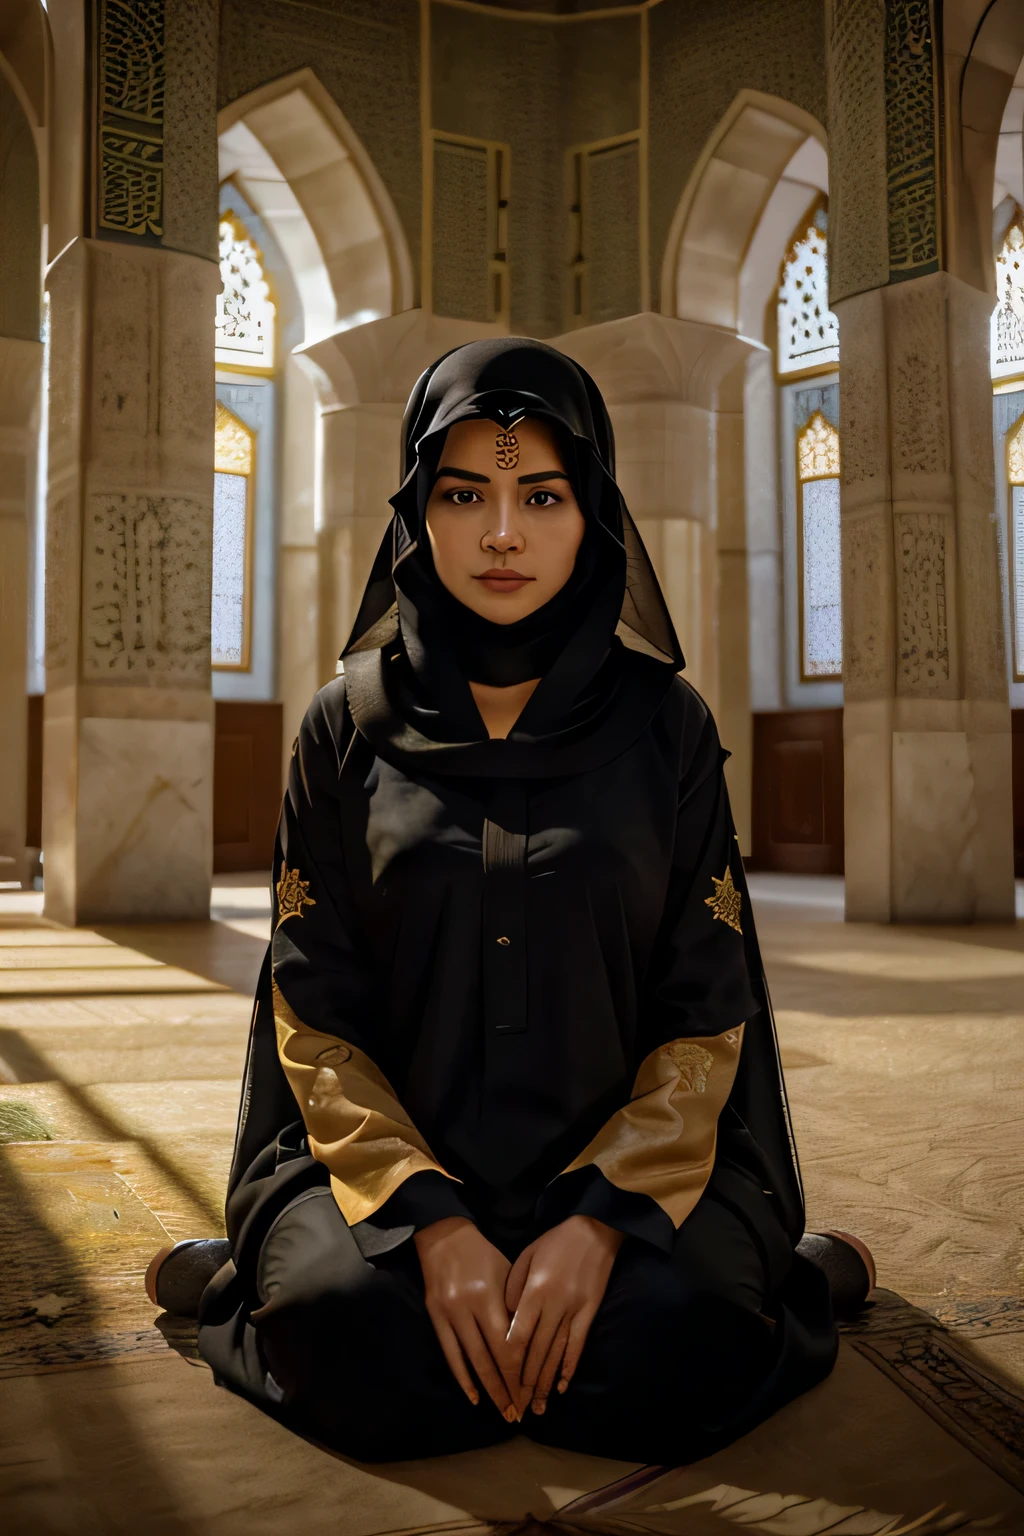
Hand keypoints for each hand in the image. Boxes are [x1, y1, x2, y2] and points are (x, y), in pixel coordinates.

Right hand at [414, 1217, 522, 1419]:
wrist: (445, 1236)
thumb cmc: (484, 1254)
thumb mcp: (507, 1275)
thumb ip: (514, 1309)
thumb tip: (526, 1347)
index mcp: (489, 1297)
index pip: (507, 1345)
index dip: (518, 1373)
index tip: (529, 1393)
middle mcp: (468, 1308)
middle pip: (490, 1358)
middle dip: (506, 1388)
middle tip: (518, 1413)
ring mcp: (449, 1314)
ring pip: (471, 1361)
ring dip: (487, 1389)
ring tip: (501, 1410)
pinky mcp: (434, 1316)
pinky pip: (450, 1353)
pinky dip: (462, 1377)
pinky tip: (473, 1396)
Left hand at [505, 1215, 623, 1416]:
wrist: (595, 1229)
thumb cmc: (555, 1241)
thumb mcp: (526, 1256)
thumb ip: (513, 1288)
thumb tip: (505, 1319)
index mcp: (535, 1290)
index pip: (519, 1335)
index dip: (510, 1362)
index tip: (501, 1383)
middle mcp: (555, 1304)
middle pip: (537, 1351)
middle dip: (525, 1382)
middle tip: (516, 1408)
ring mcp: (575, 1310)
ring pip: (557, 1354)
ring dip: (545, 1383)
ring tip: (536, 1407)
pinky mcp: (590, 1312)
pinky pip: (578, 1345)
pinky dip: (569, 1368)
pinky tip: (561, 1387)